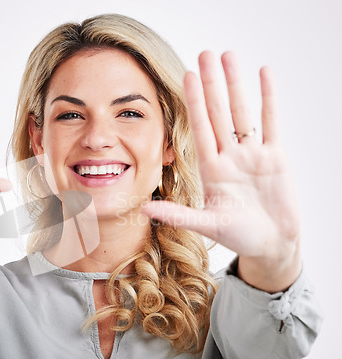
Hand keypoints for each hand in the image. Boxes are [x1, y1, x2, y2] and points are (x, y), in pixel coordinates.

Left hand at [142, 51, 300, 291]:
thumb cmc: (239, 236)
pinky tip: (264, 74)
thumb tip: (143, 209)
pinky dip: (268, 99)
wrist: (271, 244)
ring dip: (236, 84)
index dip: (194, 102)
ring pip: (243, 112)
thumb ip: (178, 215)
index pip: (200, 128)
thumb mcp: (207, 225)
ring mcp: (252, 154)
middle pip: (219, 113)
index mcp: (211, 169)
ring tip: (229, 56)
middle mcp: (229, 156)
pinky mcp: (276, 157)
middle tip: (205, 54)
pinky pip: (271, 122)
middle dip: (212, 84)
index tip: (186, 76)